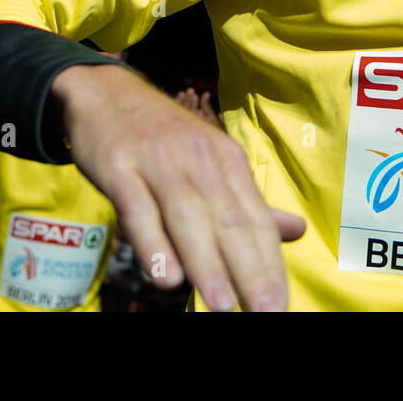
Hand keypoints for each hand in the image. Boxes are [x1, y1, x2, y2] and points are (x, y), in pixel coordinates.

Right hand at [53, 62, 305, 310]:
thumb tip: (298, 231)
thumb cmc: (164, 138)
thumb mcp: (211, 160)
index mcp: (226, 160)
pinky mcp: (119, 166)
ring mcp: (158, 161)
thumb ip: (249, 202)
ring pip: (188, 217)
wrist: (104, 93)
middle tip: (266, 311)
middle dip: (249, 270)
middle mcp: (198, 160)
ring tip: (223, 305)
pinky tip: (165, 276)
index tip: (281, 303)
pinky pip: (138, 208)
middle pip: (228, 220)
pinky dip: (153, 243)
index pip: (255, 218)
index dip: (270, 262)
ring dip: (207, 264)